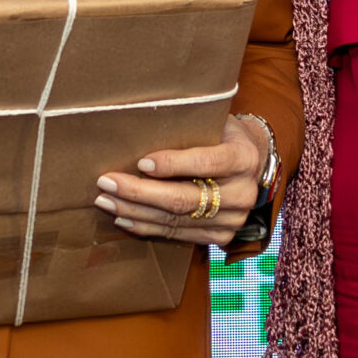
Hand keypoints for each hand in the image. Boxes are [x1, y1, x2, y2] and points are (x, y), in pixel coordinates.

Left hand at [93, 115, 269, 246]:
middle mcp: (242, 193)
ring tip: (106, 201)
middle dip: (139, 192)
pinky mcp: (222, 236)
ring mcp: (233, 219)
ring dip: (135, 212)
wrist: (252, 163)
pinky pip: (177, 235)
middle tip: (107, 183)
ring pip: (176, 220)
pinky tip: (124, 218)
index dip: (172, 164)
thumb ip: (188, 127)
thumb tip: (138, 128)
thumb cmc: (222, 134)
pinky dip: (147, 227)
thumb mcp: (214, 121)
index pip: (205, 162)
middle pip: (184, 199)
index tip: (140, 162)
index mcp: (243, 158)